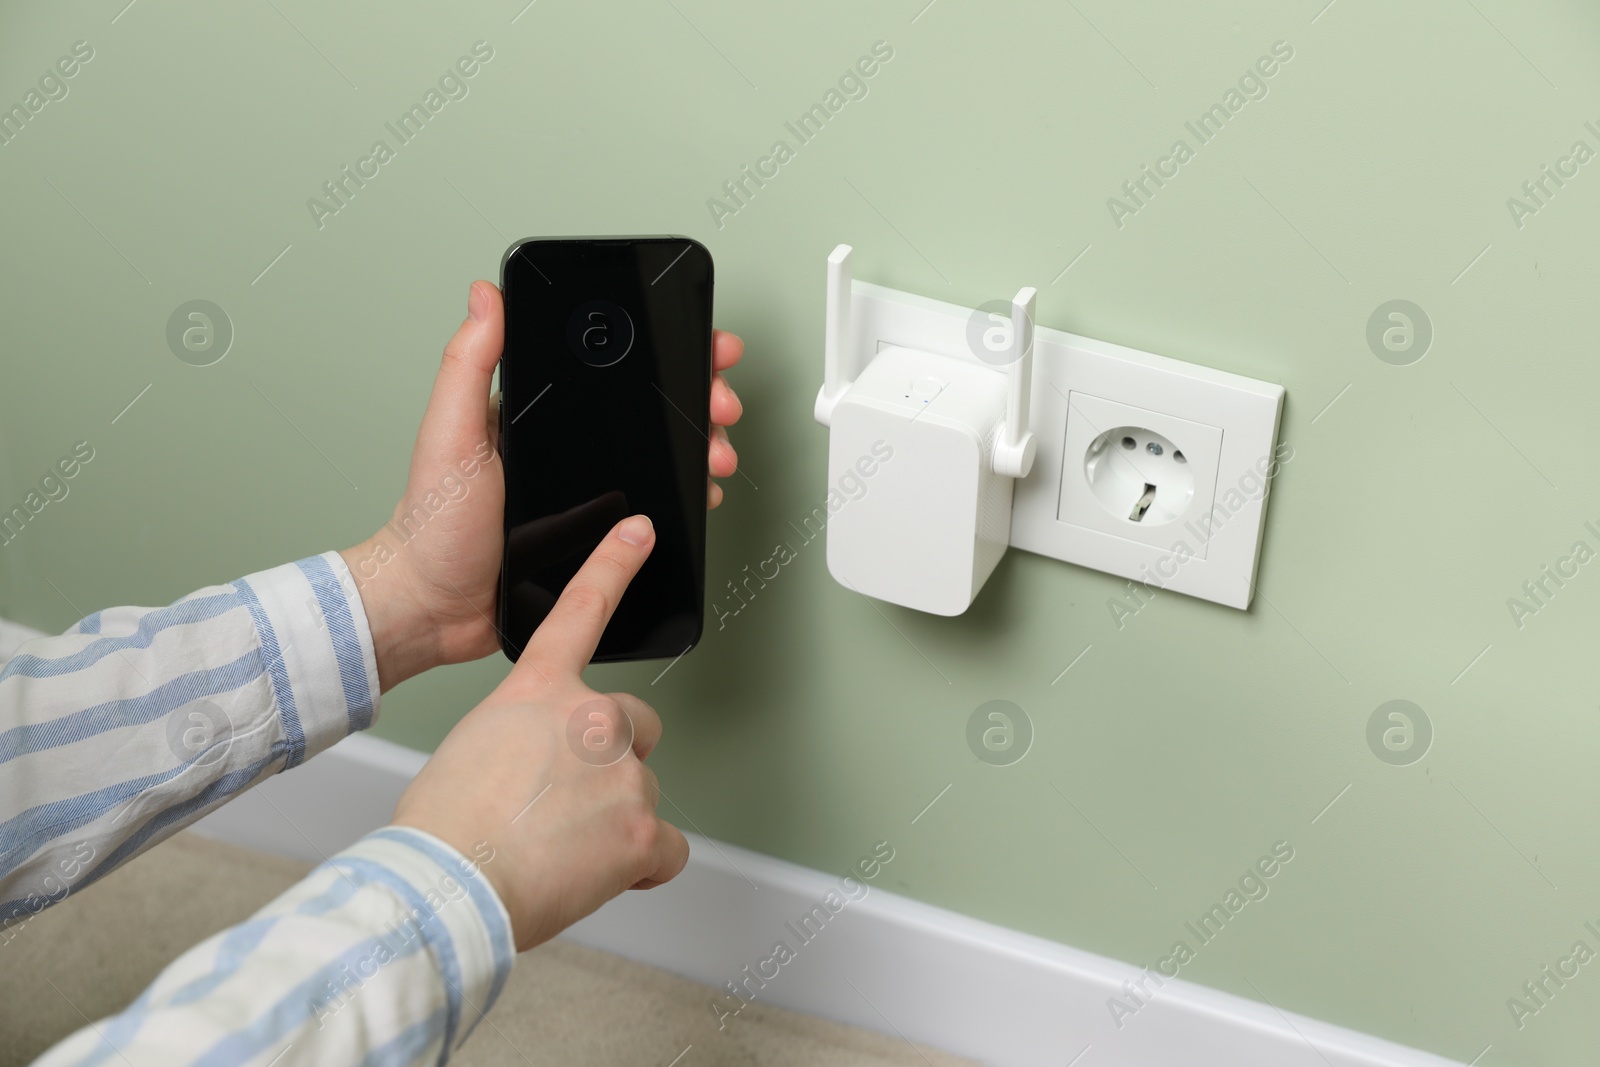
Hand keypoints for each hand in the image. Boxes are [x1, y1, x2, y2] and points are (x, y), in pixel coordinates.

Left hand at [341, 281, 743, 690]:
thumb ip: (467, 365)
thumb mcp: (450, 434)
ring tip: (715, 454)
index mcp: (534, 413)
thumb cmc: (432, 523)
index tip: (698, 346)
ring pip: (658, 456)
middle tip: (720, 405)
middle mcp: (564, 445)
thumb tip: (484, 296)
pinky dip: (681, 498)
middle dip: (697, 399)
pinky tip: (697, 494)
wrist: (435, 605)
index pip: (607, 367)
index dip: (660, 351)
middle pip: (647, 408)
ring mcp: (584, 489)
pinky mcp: (596, 532)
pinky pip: (651, 508)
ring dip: (699, 448)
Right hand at [391, 514, 688, 950]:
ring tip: (558, 852)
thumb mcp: (472, 751)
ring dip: (613, 820)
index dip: (613, 564)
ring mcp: (624, 774)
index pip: (581, 611)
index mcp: (537, 693)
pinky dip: (641, 866)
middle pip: (636, 725)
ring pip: (642, 792)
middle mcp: (591, 720)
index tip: (639, 531)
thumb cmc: (441, 831)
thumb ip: (523, 740)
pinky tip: (598, 875)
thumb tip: (543, 771)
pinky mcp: (644, 831)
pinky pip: (666, 851)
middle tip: (566, 802)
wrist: (446, 888)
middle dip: (613, 759)